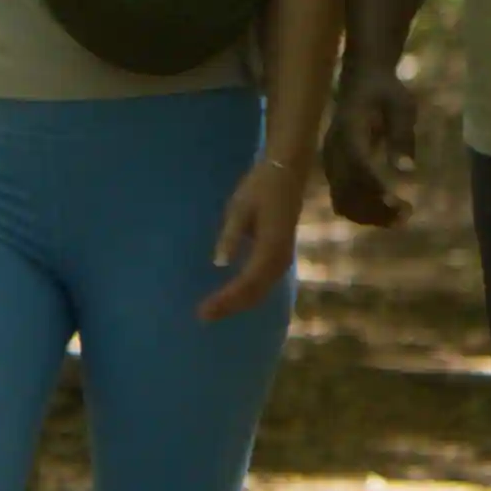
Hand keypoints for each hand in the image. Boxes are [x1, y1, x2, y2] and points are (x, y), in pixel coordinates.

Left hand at [205, 156, 306, 319]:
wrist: (287, 173)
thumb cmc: (261, 187)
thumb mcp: (240, 208)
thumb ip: (231, 235)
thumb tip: (219, 263)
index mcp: (271, 246)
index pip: (247, 282)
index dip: (227, 299)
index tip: (205, 310)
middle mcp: (280, 258)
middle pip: (255, 293)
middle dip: (230, 306)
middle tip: (203, 316)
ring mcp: (284, 259)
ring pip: (261, 291)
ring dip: (239, 303)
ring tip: (214, 311)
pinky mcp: (281, 256)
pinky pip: (265, 283)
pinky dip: (248, 295)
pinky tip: (233, 298)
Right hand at [322, 72, 420, 227]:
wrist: (361, 80)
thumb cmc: (385, 91)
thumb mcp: (402, 105)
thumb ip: (403, 136)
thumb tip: (406, 170)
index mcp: (349, 129)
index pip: (357, 164)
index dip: (375, 187)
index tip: (399, 202)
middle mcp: (334, 148)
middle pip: (345, 190)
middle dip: (374, 209)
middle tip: (407, 214)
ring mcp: (330, 161)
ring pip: (342, 200)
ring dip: (369, 216)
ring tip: (400, 219)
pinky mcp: (334, 169)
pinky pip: (342, 198)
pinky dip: (362, 212)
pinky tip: (387, 213)